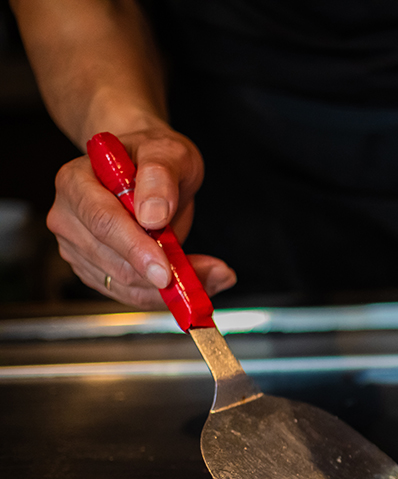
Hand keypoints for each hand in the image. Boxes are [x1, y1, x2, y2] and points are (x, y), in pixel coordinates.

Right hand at [47, 126, 235, 306]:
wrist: (148, 169)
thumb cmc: (152, 156)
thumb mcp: (167, 151)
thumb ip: (159, 177)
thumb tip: (152, 215)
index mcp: (76, 182)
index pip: (103, 222)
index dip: (136, 249)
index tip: (166, 271)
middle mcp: (69, 218)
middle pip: (115, 263)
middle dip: (166, 274)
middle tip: (215, 273)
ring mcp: (78, 247)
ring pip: (125, 285)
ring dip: (172, 289)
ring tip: (213, 274)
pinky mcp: (95, 269)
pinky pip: (131, 293)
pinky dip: (165, 295)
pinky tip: (193, 280)